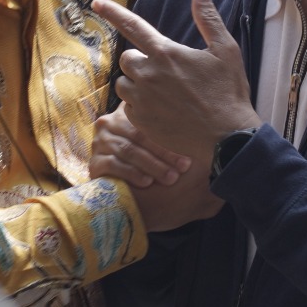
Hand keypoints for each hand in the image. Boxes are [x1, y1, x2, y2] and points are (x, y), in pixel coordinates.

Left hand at [91, 0, 262, 163]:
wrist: (227, 137)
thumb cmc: (228, 92)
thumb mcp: (226, 50)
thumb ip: (208, 19)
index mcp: (166, 53)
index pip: (133, 26)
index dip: (113, 12)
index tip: (96, 3)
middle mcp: (148, 74)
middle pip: (127, 58)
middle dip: (140, 61)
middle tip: (165, 73)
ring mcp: (142, 99)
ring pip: (123, 83)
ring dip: (137, 84)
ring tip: (163, 93)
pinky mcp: (140, 120)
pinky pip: (127, 106)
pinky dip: (139, 105)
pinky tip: (162, 110)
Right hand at [92, 106, 223, 230]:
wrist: (124, 194)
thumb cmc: (151, 166)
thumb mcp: (161, 145)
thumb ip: (175, 133)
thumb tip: (212, 132)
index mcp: (127, 112)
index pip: (149, 120)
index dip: (171, 137)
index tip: (191, 153)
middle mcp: (110, 124)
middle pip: (139, 135)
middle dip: (164, 153)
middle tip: (184, 168)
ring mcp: (99, 143)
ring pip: (128, 150)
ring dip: (152, 165)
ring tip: (171, 178)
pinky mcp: (93, 163)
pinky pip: (113, 165)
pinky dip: (131, 174)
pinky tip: (147, 183)